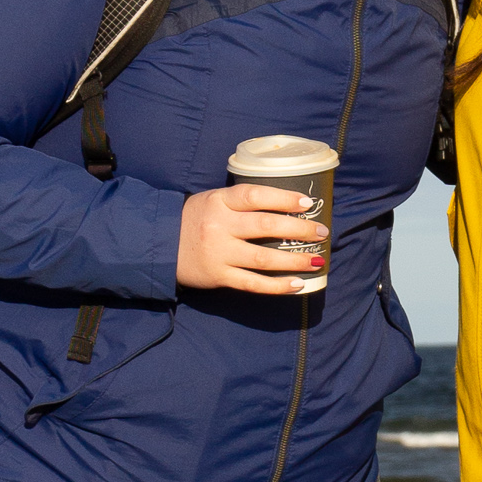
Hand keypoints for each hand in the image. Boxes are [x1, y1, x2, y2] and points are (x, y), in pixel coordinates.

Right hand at [176, 184, 329, 293]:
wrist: (160, 244)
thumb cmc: (196, 219)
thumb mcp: (213, 200)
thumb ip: (242, 202)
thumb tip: (288, 207)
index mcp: (219, 201)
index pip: (256, 196)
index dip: (284, 199)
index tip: (308, 204)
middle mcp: (219, 226)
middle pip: (266, 226)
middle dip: (299, 231)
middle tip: (322, 233)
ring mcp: (219, 253)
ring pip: (264, 258)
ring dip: (295, 260)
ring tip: (317, 259)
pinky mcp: (218, 276)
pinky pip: (253, 284)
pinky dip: (278, 286)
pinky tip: (298, 284)